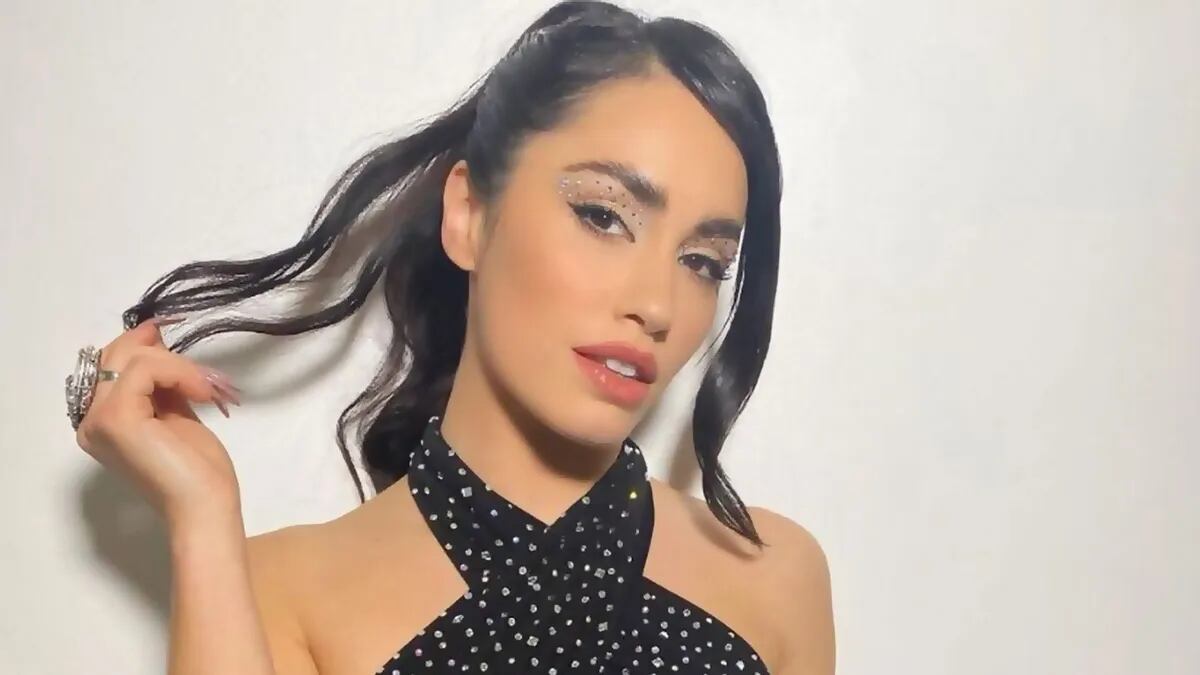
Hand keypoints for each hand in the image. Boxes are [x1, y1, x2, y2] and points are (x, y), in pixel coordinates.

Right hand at [74, 316, 243, 529]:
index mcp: (102, 420)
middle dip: (163, 354)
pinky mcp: (116, 418)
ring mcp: (98, 419)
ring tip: (206, 389)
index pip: (110, 365)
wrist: (204, 506)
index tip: (172, 337)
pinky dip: (179, 372)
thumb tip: (155, 340)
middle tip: (200, 373)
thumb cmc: (197, 470)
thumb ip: (161, 384)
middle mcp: (90, 419)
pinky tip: (201, 393)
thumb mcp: (176, 413)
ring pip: (132, 358)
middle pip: (115, 355)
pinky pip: (144, 369)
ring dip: (178, 365)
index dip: (140, 345)